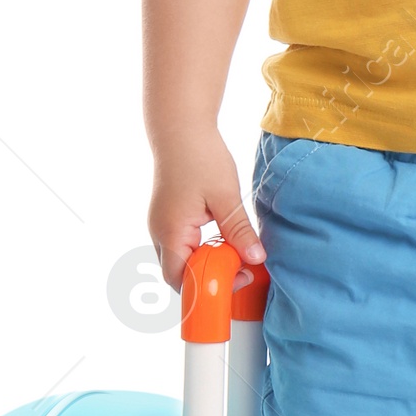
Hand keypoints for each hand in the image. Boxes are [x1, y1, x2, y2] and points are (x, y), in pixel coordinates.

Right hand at [148, 124, 265, 288]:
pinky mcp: (167, 216)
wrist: (180, 127)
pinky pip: (181, 244)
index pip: (181, 280)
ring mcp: (160, 225)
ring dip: (205, 262)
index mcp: (171, 232)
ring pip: (180, 259)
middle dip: (208, 278)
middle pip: (179, 274)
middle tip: (241, 268)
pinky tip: (222, 239)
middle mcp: (159, 233)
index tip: (238, 278)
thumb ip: (239, 231)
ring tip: (235, 254)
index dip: (207, 287)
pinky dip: (200, 249)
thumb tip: (256, 259)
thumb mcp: (226, 196)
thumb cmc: (200, 157)